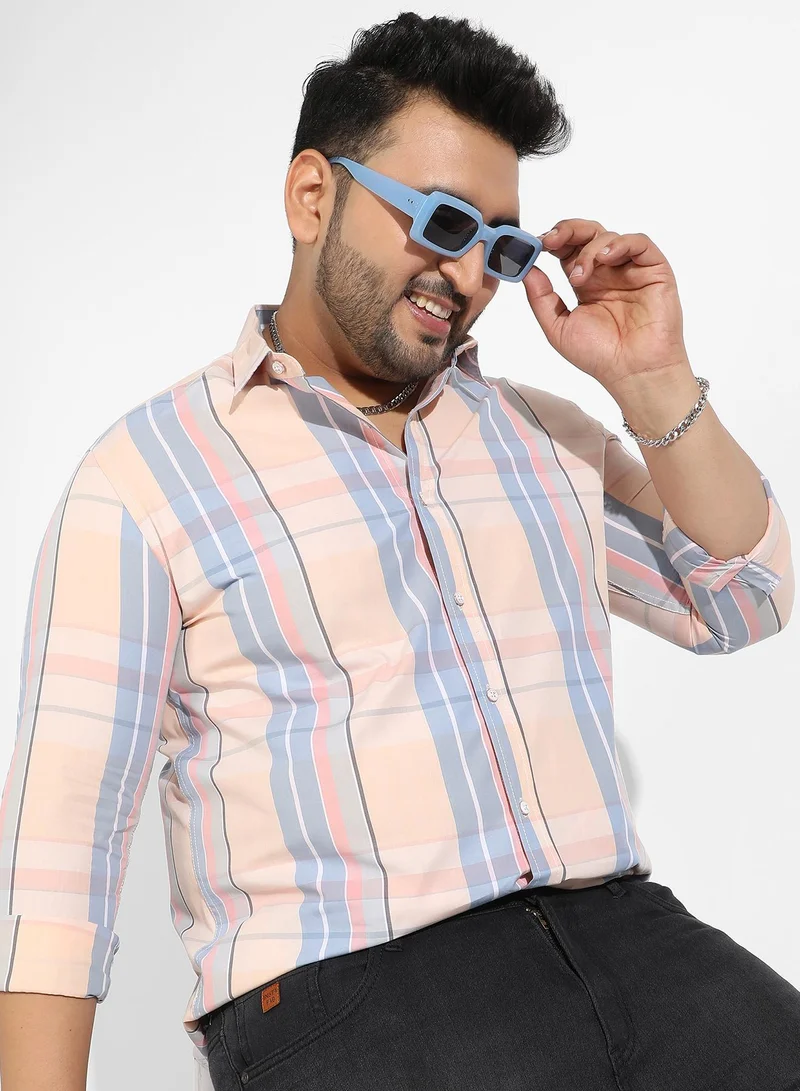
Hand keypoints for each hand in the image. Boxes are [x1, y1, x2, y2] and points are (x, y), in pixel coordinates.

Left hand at [522, 218, 689, 393]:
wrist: (632, 372)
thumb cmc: (599, 355)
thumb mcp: (557, 327)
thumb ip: (541, 298)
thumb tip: (525, 269)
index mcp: (585, 283)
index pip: (567, 250)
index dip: (553, 241)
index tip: (536, 244)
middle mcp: (607, 272)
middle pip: (587, 234)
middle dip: (567, 231)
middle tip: (551, 241)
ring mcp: (630, 270)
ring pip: (608, 236)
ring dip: (589, 249)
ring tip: (580, 277)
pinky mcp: (654, 270)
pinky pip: (639, 243)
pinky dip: (620, 243)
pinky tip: (606, 258)